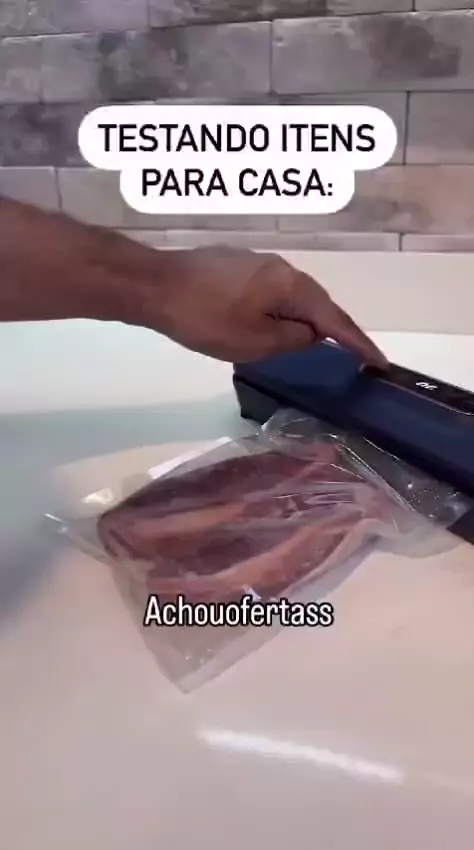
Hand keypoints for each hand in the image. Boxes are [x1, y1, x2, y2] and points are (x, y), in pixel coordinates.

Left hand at [131, 245, 386, 365]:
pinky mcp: (236, 267)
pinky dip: (280, 312)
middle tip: (352, 355)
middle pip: (317, 303)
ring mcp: (257, 264)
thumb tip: (310, 334)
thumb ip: (291, 340)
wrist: (153, 285)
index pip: (334, 319)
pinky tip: (274, 326)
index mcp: (291, 285)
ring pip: (292, 298)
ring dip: (304, 321)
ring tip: (315, 346)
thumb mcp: (254, 342)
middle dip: (334, 330)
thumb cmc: (205, 317)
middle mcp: (281, 268)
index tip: (379, 361)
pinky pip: (271, 293)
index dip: (358, 343)